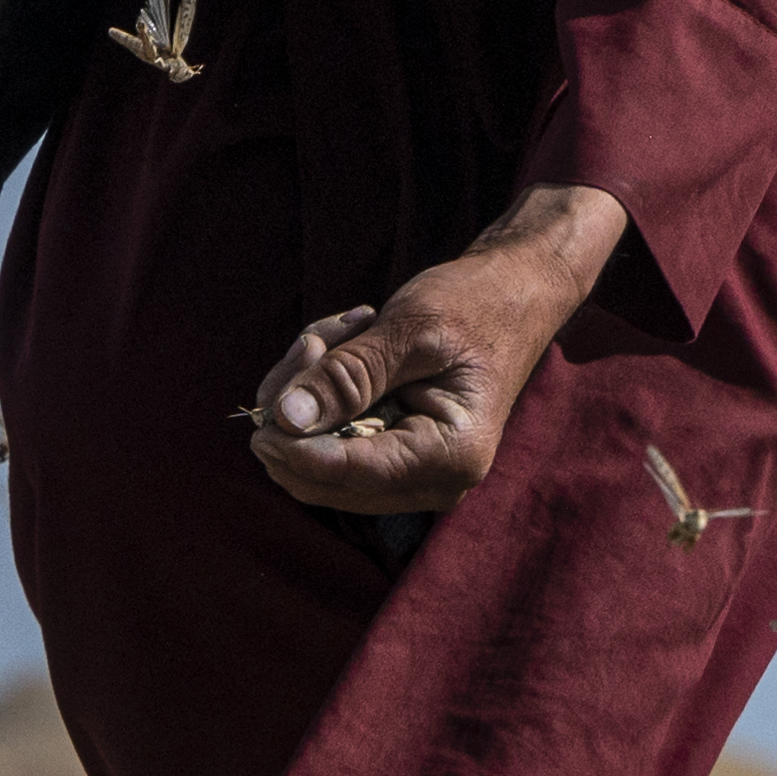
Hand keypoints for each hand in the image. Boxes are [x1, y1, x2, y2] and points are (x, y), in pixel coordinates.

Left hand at [243, 185, 627, 516]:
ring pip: (313, 461)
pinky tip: (344, 344)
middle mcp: (432, 481)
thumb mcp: (412, 328)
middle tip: (313, 341)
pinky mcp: (390, 456)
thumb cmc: (475, 304)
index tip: (261, 410)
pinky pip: (327, 440)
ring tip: (341, 330)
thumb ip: (349, 376)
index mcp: (450, 455)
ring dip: (308, 393)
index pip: (349, 474)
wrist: (516, 294)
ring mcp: (410, 474)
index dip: (293, 447)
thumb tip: (287, 419)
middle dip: (298, 412)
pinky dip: (321, 394)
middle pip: (320, 478)